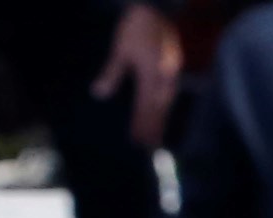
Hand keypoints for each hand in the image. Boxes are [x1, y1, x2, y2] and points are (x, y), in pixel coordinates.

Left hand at [96, 2, 179, 146]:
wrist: (155, 9)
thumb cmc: (134, 28)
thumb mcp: (120, 50)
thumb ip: (111, 74)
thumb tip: (99, 94)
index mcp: (150, 76)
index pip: (145, 107)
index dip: (141, 125)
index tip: (137, 141)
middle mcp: (164, 79)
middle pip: (158, 109)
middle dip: (153, 128)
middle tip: (149, 148)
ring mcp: (171, 74)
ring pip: (166, 103)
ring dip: (161, 120)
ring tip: (157, 135)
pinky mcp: (174, 68)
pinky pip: (170, 94)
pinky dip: (166, 106)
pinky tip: (163, 111)